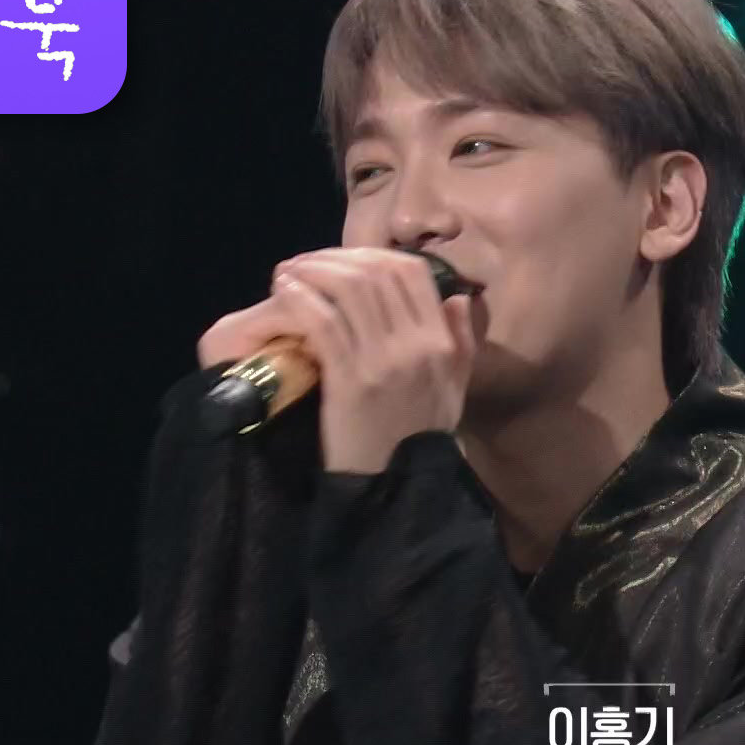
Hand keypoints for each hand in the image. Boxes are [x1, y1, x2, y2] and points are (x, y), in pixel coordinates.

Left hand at [196, 247, 477, 472]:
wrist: (393, 489)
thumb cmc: (418, 440)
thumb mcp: (454, 390)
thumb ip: (461, 343)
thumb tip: (456, 299)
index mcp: (441, 344)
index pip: (413, 272)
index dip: (375, 255)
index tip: (345, 260)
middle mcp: (418, 345)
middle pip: (378, 272)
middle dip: (336, 258)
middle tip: (306, 262)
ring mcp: (384, 362)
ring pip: (349, 289)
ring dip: (313, 271)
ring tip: (289, 272)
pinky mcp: (351, 381)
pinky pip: (324, 322)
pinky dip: (300, 299)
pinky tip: (284, 292)